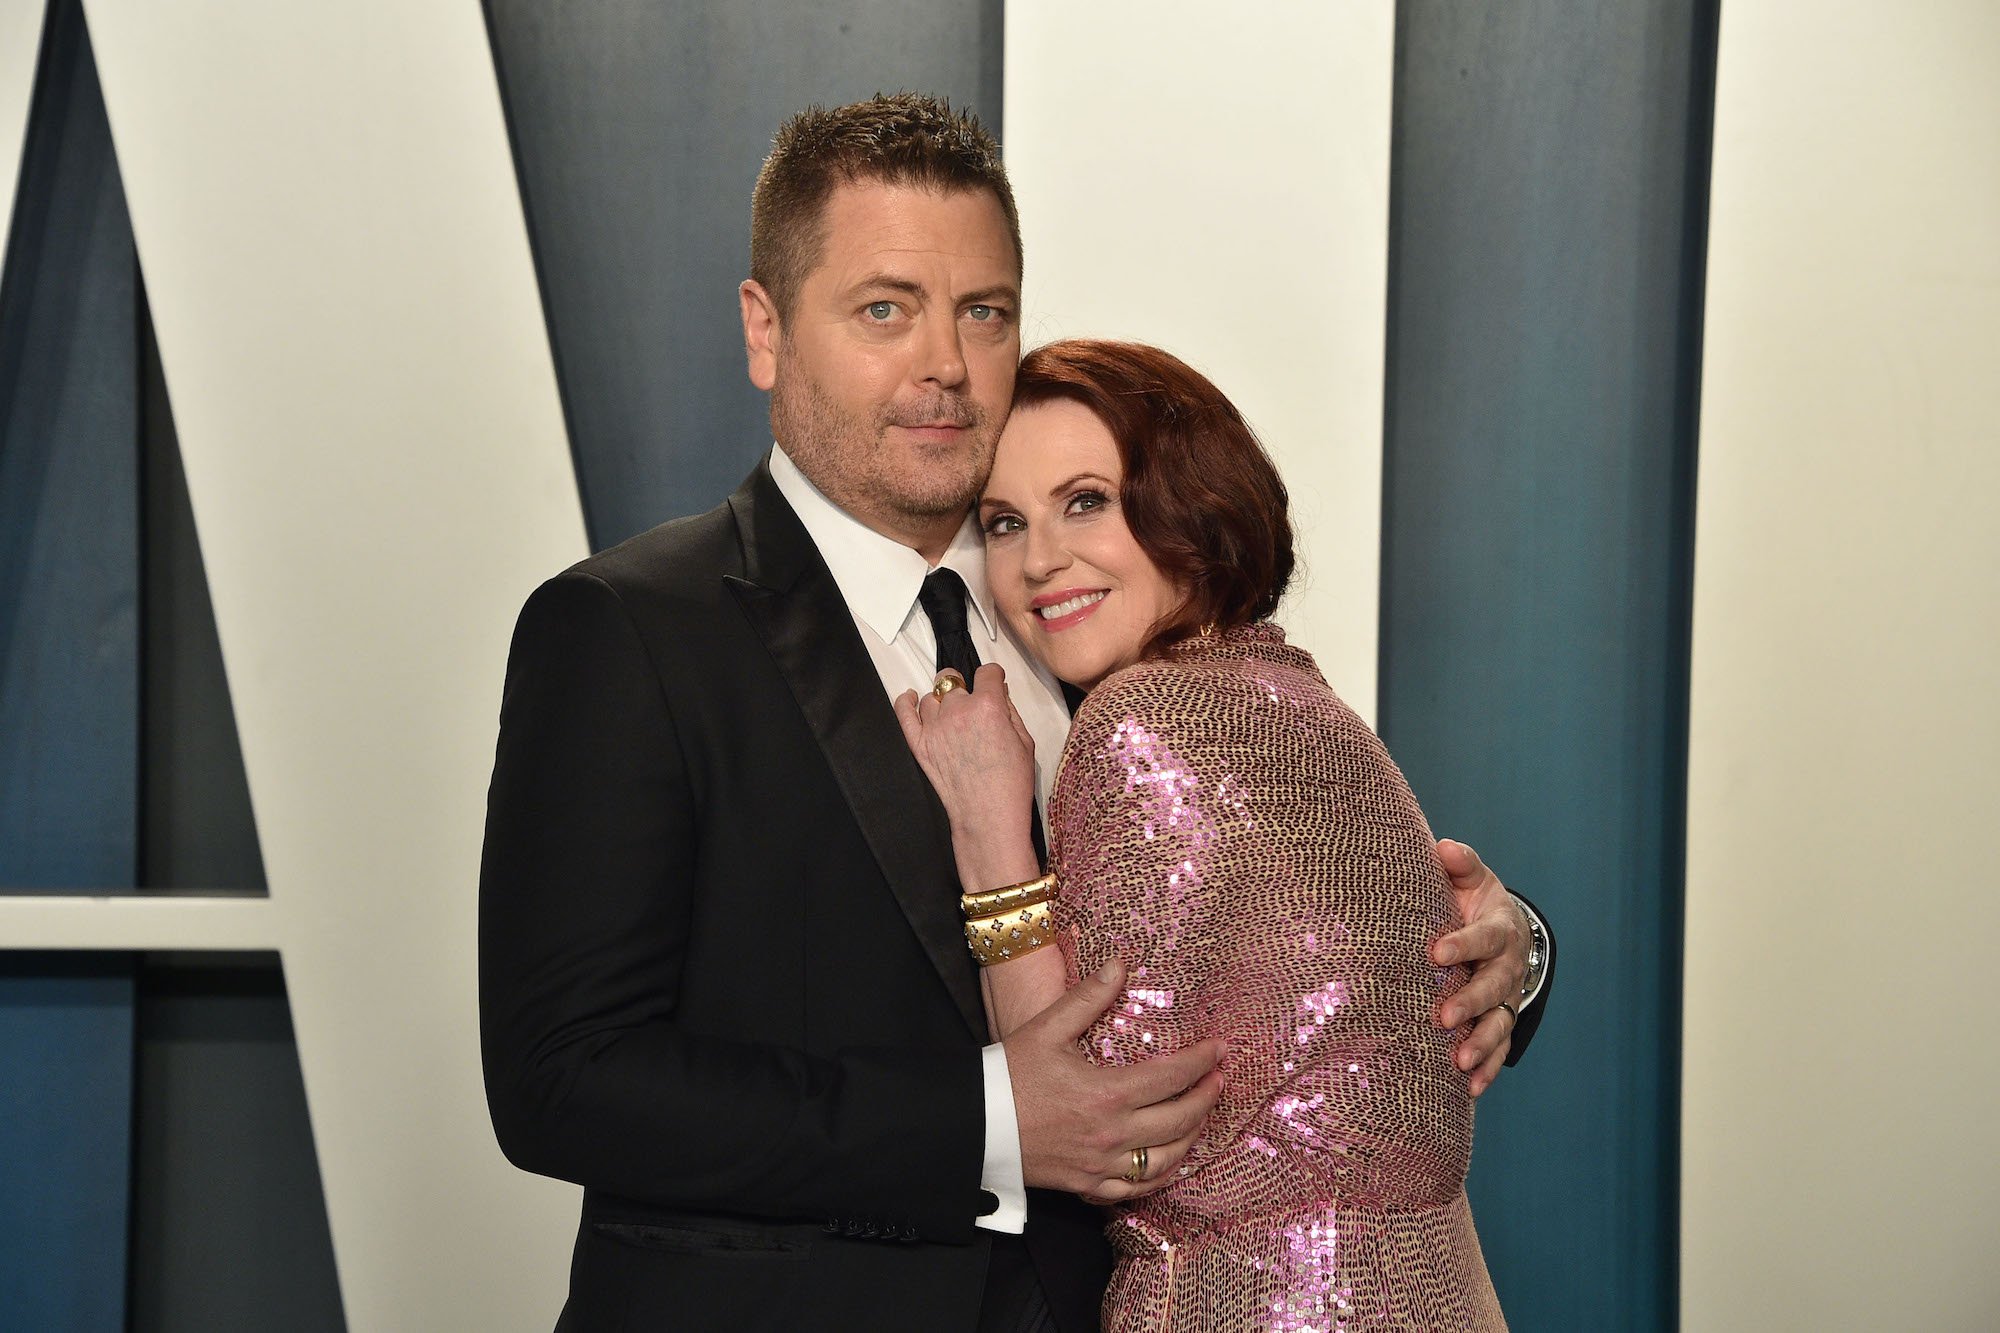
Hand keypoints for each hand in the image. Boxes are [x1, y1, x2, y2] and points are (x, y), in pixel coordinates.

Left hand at [893, 664, 1039, 884]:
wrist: (988, 816)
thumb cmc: (1011, 783)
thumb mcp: (1024, 741)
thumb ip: (1010, 711)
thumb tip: (999, 692)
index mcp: (988, 706)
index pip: (987, 672)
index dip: (993, 676)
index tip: (994, 681)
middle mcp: (958, 711)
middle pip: (952, 679)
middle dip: (964, 686)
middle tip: (972, 703)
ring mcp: (934, 727)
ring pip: (931, 697)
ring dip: (942, 702)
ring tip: (952, 717)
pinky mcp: (919, 744)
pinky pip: (904, 713)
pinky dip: (905, 702)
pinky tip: (910, 698)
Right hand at [1005, 960, 1225, 1203]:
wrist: (972, 1125)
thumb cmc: (1008, 1074)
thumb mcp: (1048, 1028)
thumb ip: (1089, 997)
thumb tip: (1120, 964)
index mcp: (1107, 1094)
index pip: (1172, 1078)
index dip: (1201, 1061)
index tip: (1219, 1048)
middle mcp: (1112, 1135)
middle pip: (1180, 1120)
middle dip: (1207, 1098)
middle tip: (1219, 1079)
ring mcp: (1101, 1166)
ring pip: (1166, 1160)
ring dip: (1192, 1136)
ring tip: (1201, 1115)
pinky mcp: (1087, 1186)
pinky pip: (1137, 1189)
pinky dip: (1162, 1175)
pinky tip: (1170, 1159)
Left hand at [1428, 838, 1529, 1096]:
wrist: (1502, 929)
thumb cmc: (1472, 900)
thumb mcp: (1470, 878)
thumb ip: (1460, 864)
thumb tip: (1444, 847)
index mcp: (1499, 928)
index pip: (1483, 937)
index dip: (1463, 945)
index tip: (1436, 953)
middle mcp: (1507, 966)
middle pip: (1493, 986)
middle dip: (1471, 1002)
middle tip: (1445, 1016)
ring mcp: (1506, 996)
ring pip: (1499, 1022)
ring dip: (1482, 1043)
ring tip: (1460, 1061)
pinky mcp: (1500, 1020)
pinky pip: (1499, 1048)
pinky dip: (1488, 1068)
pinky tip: (1470, 1088)